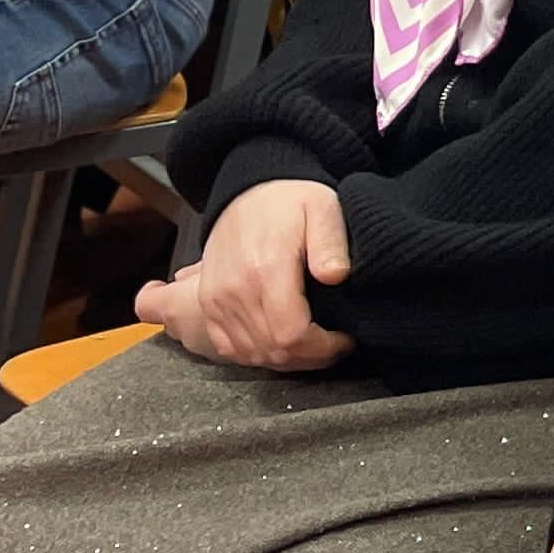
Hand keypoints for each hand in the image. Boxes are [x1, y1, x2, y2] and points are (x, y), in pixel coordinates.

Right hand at [137, 180, 355, 370]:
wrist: (248, 193)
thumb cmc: (291, 202)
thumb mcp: (322, 207)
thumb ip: (330, 241)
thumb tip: (336, 275)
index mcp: (266, 268)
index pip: (292, 334)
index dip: (323, 347)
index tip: (345, 338)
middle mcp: (234, 289)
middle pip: (274, 350)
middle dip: (311, 357)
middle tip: (336, 346)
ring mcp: (216, 300)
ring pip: (253, 354)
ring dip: (288, 359)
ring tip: (315, 347)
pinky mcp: (208, 305)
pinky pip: (230, 349)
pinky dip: (258, 355)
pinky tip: (283, 346)